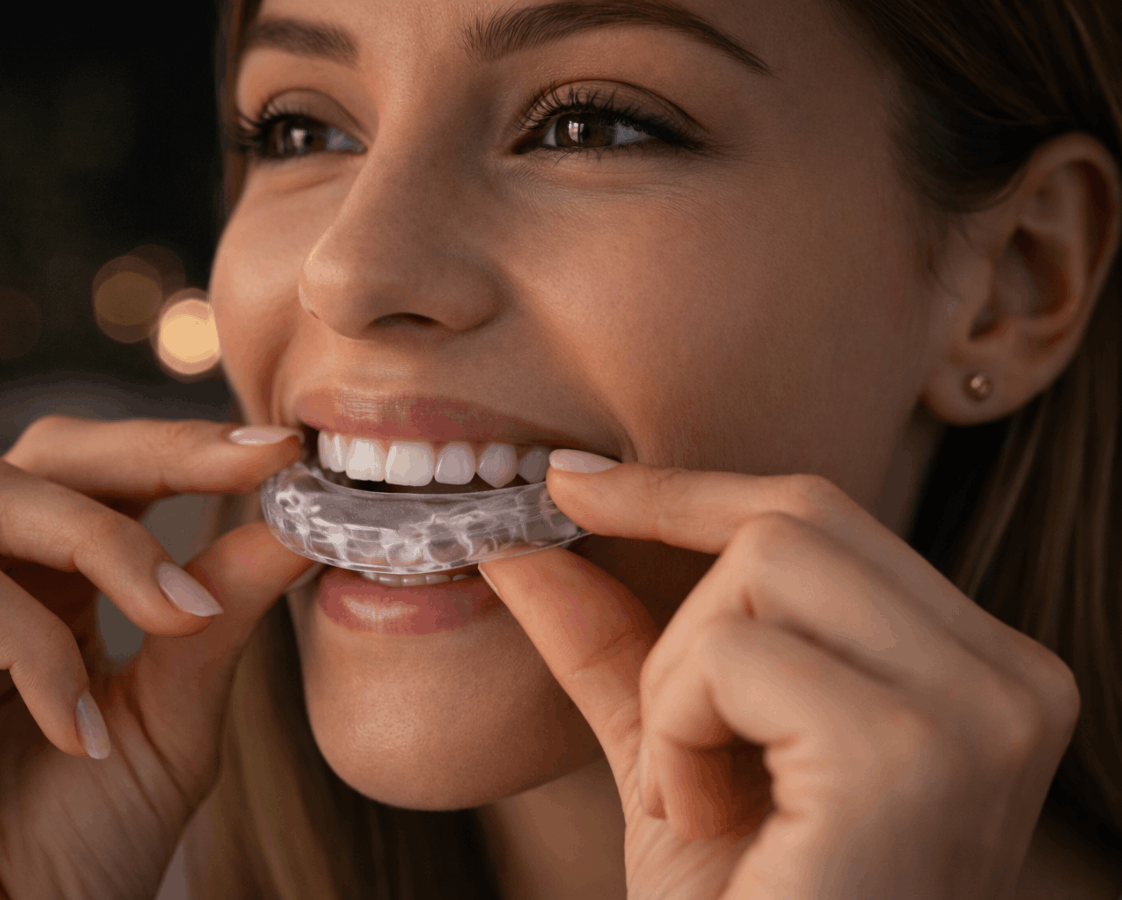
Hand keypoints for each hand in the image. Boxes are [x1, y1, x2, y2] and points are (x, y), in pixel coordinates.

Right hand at [0, 416, 315, 899]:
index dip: (188, 445)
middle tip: (256, 470)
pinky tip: (80, 731)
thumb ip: (218, 620)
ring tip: (179, 622)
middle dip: (157, 452)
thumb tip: (297, 525)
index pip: (107, 473)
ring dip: (106, 544)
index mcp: (49, 588)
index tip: (283, 447)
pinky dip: (35, 647)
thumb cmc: (72, 852)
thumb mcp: (169, 722)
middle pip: (44, 452)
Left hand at [478, 458, 1079, 899]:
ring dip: (679, 686)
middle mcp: (1009, 678)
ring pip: (758, 569)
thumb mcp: (675, 756)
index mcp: (977, 669)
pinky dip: (677, 736)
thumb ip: (614, 643)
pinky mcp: (908, 753)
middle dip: (684, 622)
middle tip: (673, 746)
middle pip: (791, 520)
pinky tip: (713, 823)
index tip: (574, 482)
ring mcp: (976, 712)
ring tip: (704, 798)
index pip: (821, 514)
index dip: (687, 490)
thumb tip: (523, 542)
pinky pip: (732, 656)